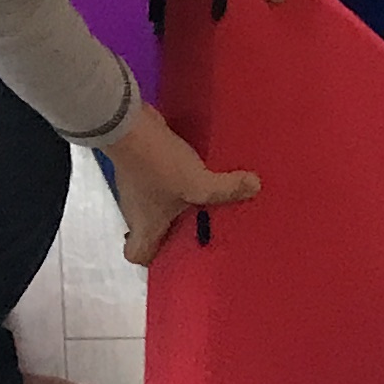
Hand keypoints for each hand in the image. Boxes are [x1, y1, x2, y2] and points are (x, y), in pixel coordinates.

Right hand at [106, 104, 257, 265]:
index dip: (153, 259)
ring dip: (173, 200)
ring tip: (201, 196)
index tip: (175, 251)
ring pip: (153, 202)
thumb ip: (226, 189)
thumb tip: (255, 187)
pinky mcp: (137, 162)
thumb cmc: (159, 167)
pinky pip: (156, 178)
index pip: (137, 254)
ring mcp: (134, 184)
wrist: (128, 125)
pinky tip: (191, 167)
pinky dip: (170, 177)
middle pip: (149, 228)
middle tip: (198, 222)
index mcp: (145, 225)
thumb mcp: (198, 183)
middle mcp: (135, 209)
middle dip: (172, 228)